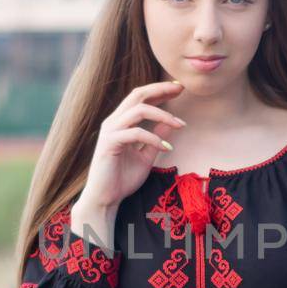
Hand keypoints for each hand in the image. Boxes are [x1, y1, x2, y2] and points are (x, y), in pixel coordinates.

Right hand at [73, 82, 186, 224]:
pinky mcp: (109, 143)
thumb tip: (172, 122)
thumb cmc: (122, 179)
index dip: (159, 90)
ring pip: (138, 110)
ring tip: (180, 124)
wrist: (105, 199)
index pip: (140, 98)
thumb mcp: (146, 156)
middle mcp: (113, 122)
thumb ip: (157, 138)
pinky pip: (135, 133)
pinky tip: (167, 148)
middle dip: (160, 89)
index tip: (180, 88)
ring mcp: (110, 131)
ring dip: (163, 114)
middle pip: (137, 95)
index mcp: (121, 122)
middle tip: (181, 89)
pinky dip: (154, 138)